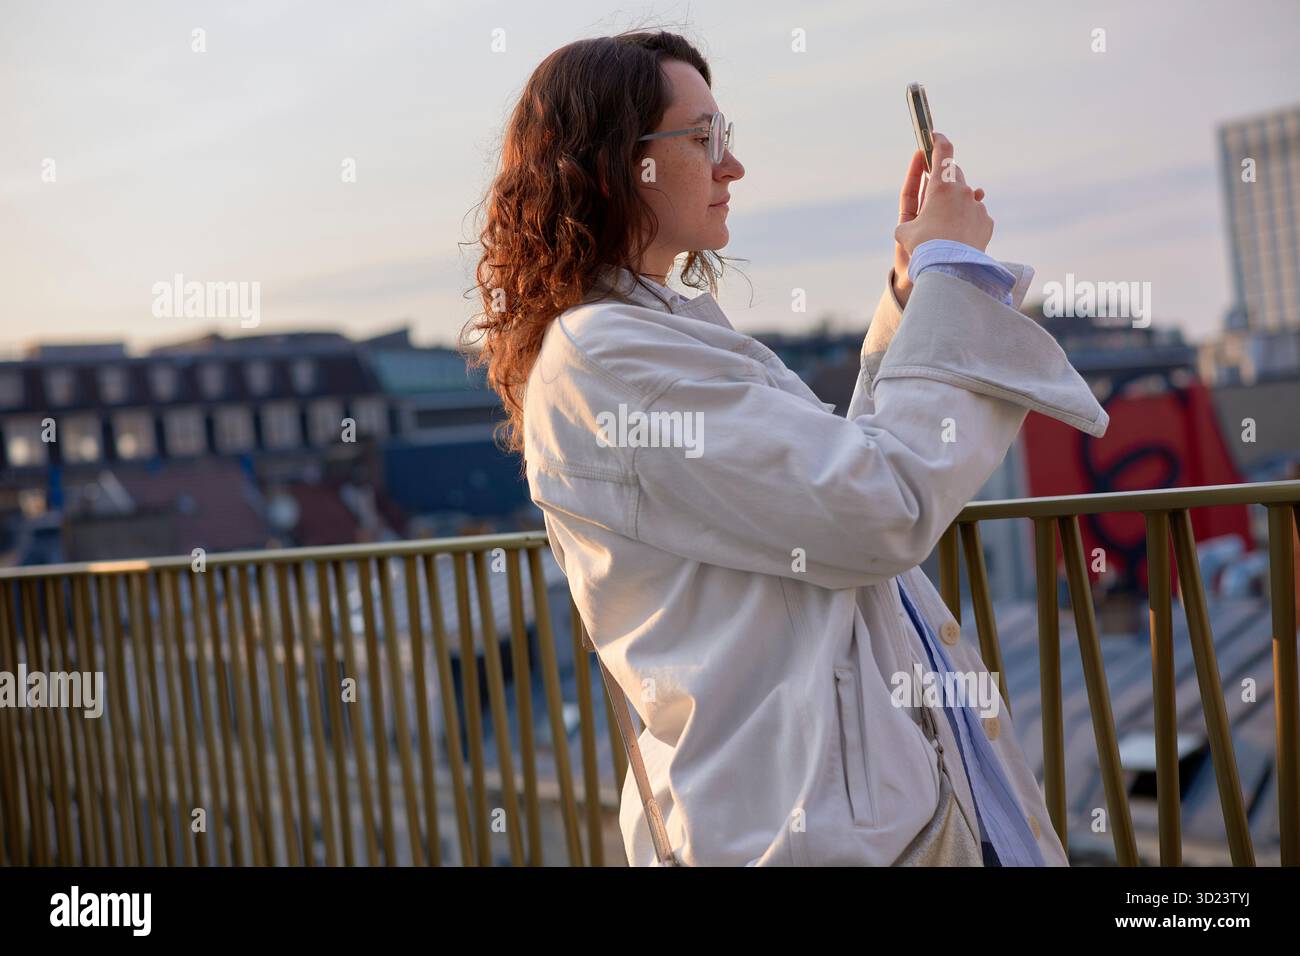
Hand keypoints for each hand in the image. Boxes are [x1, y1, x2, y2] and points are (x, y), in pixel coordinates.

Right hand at [893, 133, 990, 299]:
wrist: (950, 270)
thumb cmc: (924, 247)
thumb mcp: (904, 231)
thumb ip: (910, 218)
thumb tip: (918, 220)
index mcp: (941, 186)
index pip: (943, 151)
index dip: (937, 140)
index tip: (934, 135)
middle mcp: (963, 191)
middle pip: (955, 174)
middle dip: (944, 180)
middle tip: (934, 188)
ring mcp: (977, 206)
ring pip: (966, 196)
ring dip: (956, 203)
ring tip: (944, 223)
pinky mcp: (986, 222)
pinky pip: (975, 215)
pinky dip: (967, 220)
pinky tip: (957, 236)